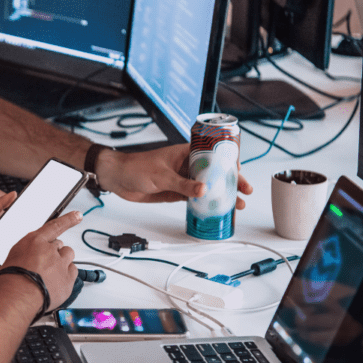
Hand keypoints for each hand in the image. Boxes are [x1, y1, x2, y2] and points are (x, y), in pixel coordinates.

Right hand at [0, 211, 81, 311]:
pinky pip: (73, 273)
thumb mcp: (12, 258)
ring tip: (50, 275)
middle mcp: (49, 250)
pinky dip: (66, 277)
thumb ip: (27, 254)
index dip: (68, 220)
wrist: (16, 297)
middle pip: (59, 246)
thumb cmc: (9, 280)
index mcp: (34, 241)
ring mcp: (60, 264)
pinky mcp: (67, 279)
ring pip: (68, 257)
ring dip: (62, 263)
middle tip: (44, 266)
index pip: (54, 226)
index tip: (77, 216)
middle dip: (54, 254)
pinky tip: (55, 284)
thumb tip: (29, 260)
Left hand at [96, 144, 252, 207]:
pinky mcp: (175, 192)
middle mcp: (186, 165)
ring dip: (220, 195)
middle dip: (230, 182)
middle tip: (245, 191)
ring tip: (236, 205)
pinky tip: (215, 210)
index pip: (213, 156)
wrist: (117, 178)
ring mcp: (182, 179)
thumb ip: (183, 184)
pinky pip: (194, 197)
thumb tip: (203, 190)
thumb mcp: (161, 176)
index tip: (240, 173)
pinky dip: (205, 203)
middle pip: (214, 173)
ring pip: (206, 187)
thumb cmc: (135, 167)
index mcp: (185, 153)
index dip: (229, 164)